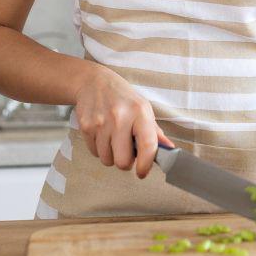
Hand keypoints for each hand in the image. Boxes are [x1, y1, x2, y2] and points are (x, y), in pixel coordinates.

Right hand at [74, 64, 170, 178]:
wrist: (94, 82)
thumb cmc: (123, 98)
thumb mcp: (143, 108)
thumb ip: (155, 132)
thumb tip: (169, 150)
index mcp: (140, 112)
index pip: (147, 146)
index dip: (145, 165)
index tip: (142, 172)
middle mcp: (120, 117)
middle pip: (123, 161)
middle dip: (125, 162)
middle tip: (126, 150)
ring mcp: (101, 123)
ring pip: (107, 160)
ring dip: (111, 155)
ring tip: (113, 139)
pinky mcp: (85, 127)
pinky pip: (94, 153)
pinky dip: (99, 149)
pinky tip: (103, 134)